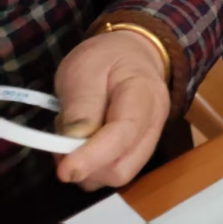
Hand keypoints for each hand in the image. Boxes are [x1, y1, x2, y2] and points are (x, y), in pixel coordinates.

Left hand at [54, 30, 169, 190]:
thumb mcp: (84, 70)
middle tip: (61, 143)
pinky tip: (84, 143)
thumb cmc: (107, 58)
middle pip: (123, 166)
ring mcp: (150, 138)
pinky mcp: (140, 148)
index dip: (93, 156)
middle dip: (88, 166)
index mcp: (144, 94)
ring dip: (88, 168)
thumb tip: (73, 144)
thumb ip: (80, 106)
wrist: (133, 53)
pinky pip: (114, 170)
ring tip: (73, 136)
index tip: (65, 170)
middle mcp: (155, 122)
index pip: (124, 133)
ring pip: (119, 174)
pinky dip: (93, 167)